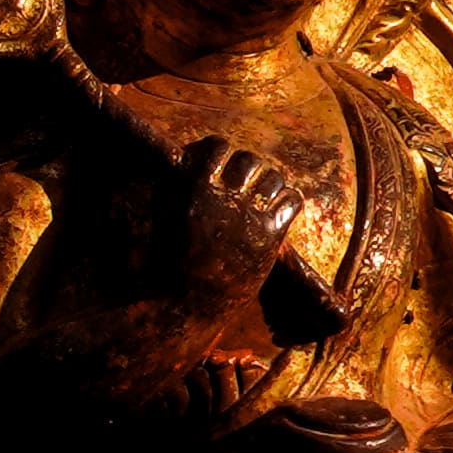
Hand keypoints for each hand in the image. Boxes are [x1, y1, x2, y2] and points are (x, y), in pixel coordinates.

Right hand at [166, 135, 319, 306]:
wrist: (186, 304)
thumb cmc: (166, 264)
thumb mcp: (160, 218)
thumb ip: (169, 188)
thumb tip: (176, 163)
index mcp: (194, 190)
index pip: (217, 148)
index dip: (222, 152)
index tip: (223, 163)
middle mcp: (224, 198)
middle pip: (250, 160)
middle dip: (250, 168)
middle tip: (247, 182)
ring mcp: (248, 217)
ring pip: (275, 177)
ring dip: (271, 184)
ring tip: (265, 197)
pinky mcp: (269, 236)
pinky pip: (292, 200)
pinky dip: (289, 201)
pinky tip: (280, 211)